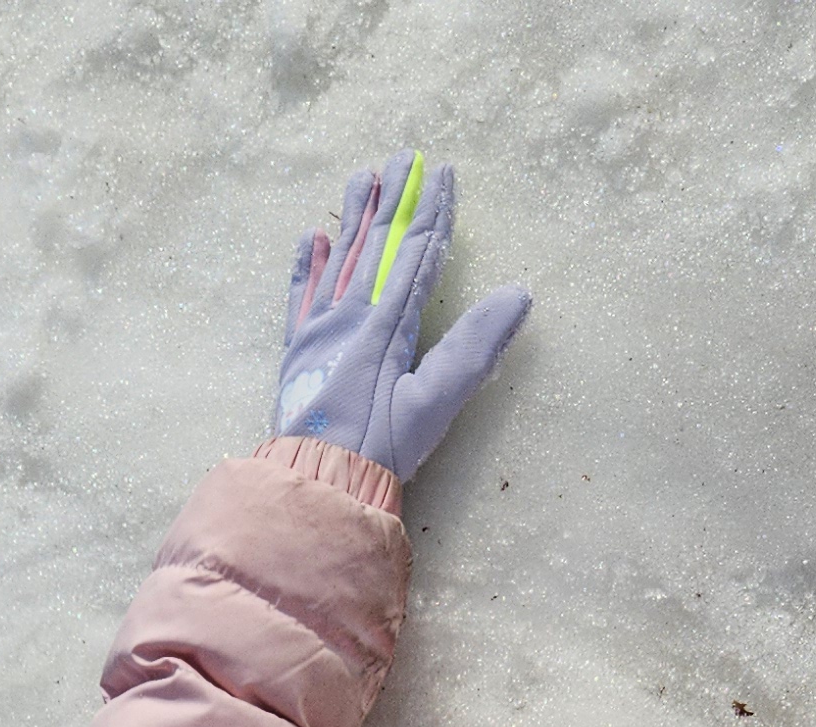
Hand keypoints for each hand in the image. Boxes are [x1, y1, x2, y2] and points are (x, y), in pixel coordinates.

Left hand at [271, 153, 531, 481]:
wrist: (314, 481)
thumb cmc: (379, 448)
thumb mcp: (435, 403)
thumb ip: (474, 349)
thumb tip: (518, 294)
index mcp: (388, 323)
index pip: (417, 252)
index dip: (434, 210)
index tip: (443, 171)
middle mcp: (350, 315)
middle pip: (377, 244)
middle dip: (394, 198)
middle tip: (403, 155)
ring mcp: (319, 331)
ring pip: (340, 259)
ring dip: (354, 217)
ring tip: (362, 176)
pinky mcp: (297, 352)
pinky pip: (301, 295)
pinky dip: (308, 264)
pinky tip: (314, 236)